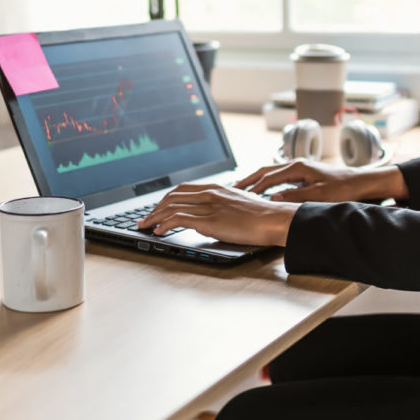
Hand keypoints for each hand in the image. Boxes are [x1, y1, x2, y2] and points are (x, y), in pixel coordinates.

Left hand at [137, 183, 300, 246]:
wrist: (274, 218)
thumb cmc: (263, 215)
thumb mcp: (240, 203)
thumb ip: (223, 206)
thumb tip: (212, 217)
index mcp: (217, 188)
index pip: (183, 189)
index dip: (166, 199)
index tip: (158, 208)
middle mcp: (210, 193)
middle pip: (173, 197)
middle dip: (155, 208)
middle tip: (145, 218)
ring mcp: (208, 206)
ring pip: (172, 207)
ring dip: (154, 217)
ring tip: (145, 226)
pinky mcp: (209, 220)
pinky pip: (179, 219)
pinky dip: (164, 225)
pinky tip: (158, 231)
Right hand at [234, 158, 407, 204]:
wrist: (360, 181)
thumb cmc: (342, 188)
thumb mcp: (318, 195)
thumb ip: (295, 196)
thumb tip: (273, 199)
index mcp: (298, 167)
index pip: (269, 177)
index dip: (254, 187)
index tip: (239, 196)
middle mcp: (296, 164)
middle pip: (265, 170)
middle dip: (248, 179)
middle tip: (231, 189)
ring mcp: (299, 168)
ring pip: (271, 172)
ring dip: (256, 179)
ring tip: (241, 188)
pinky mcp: (303, 173)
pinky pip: (278, 176)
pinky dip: (267, 182)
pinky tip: (262, 190)